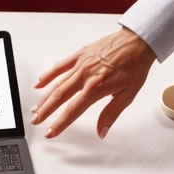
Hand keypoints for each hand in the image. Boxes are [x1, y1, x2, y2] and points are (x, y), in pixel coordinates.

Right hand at [31, 28, 156, 138]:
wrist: (138, 41)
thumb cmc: (135, 66)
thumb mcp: (127, 95)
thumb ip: (111, 114)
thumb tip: (102, 131)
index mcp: (96, 88)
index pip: (73, 110)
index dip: (60, 123)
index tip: (50, 132)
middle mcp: (85, 76)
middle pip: (59, 97)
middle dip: (45, 111)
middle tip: (35, 121)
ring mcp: (81, 65)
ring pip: (57, 84)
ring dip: (45, 97)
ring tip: (36, 108)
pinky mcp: (80, 55)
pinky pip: (60, 66)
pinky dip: (48, 75)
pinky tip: (39, 83)